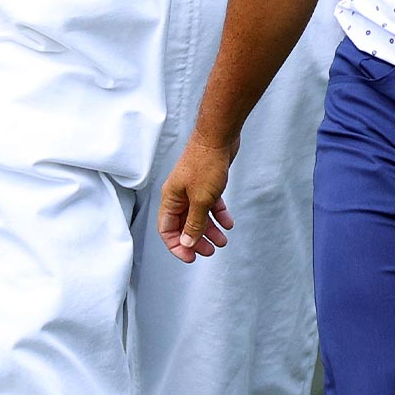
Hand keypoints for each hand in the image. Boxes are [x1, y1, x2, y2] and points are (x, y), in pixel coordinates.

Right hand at [157, 134, 237, 262]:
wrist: (218, 136)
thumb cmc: (206, 163)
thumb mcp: (201, 200)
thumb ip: (194, 223)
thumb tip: (187, 242)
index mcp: (170, 199)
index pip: (166, 230)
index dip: (177, 246)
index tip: (191, 257)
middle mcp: (179, 195)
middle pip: (183, 225)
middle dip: (195, 240)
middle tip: (210, 251)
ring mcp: (192, 189)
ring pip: (198, 216)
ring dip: (209, 230)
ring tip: (222, 241)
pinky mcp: (206, 183)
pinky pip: (210, 204)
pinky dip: (218, 215)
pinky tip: (228, 223)